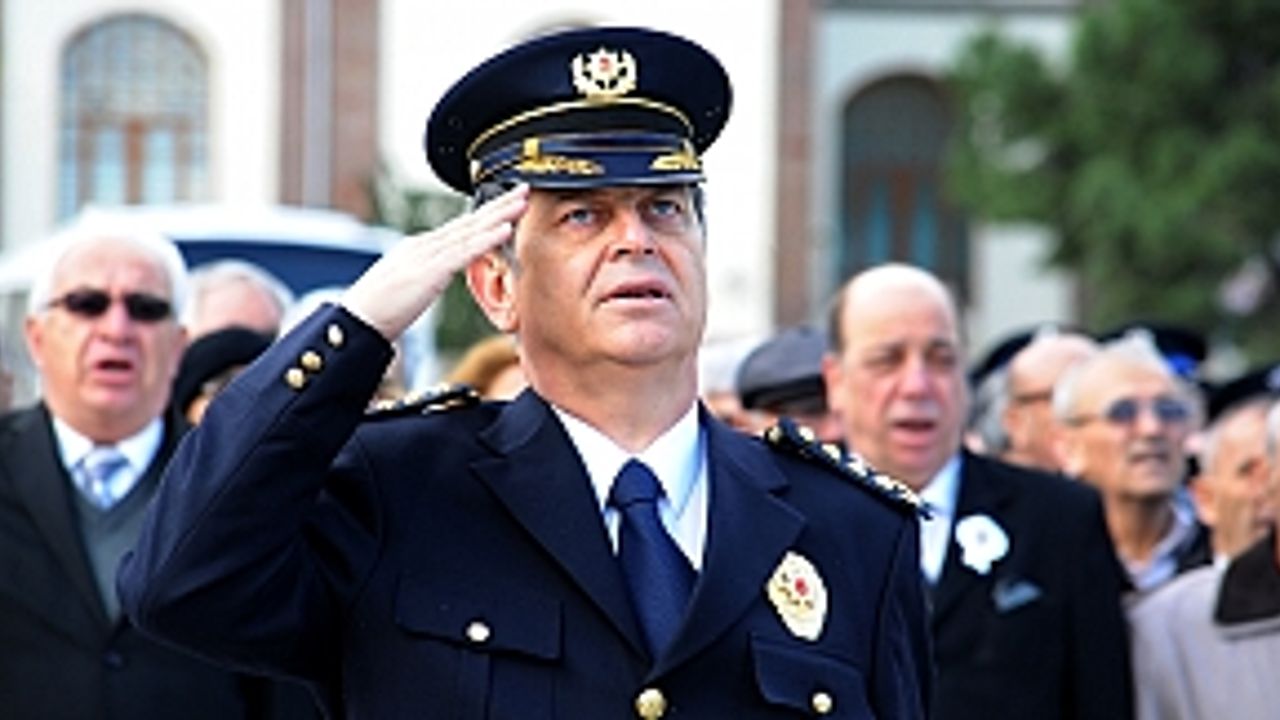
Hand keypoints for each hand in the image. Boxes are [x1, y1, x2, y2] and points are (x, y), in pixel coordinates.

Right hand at [342, 184, 528, 339]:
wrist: (357, 321)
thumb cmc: (378, 310)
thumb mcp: (407, 285)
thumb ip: (427, 275)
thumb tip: (438, 273)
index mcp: (420, 248)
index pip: (459, 228)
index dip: (486, 215)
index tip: (507, 205)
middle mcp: (425, 245)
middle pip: (469, 221)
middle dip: (498, 205)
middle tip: (524, 190)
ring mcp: (427, 256)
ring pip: (470, 231)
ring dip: (500, 215)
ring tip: (522, 202)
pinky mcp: (430, 272)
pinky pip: (464, 252)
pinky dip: (487, 239)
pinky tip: (506, 230)